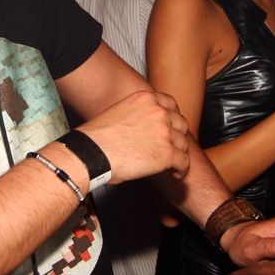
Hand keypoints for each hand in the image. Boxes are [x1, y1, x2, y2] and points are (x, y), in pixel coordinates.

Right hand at [76, 90, 190, 184]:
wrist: (90, 153)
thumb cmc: (97, 138)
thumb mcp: (119, 113)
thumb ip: (138, 116)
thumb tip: (146, 130)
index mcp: (146, 99)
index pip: (171, 104)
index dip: (172, 118)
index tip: (170, 128)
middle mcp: (158, 112)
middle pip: (181, 124)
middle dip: (177, 137)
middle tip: (170, 148)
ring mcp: (164, 132)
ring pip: (183, 145)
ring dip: (178, 154)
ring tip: (172, 165)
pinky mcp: (167, 154)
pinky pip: (184, 163)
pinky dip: (181, 170)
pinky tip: (175, 175)